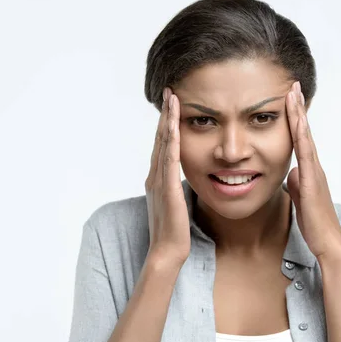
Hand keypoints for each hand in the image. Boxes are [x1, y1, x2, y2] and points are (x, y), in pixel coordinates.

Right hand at [144, 88, 190, 265]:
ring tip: (173, 99)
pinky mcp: (167, 188)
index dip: (167, 123)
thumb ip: (177, 187)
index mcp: (158, 178)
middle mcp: (156, 175)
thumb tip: (184, 177)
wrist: (166, 251)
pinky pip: (169, 160)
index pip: (163, 144)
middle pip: (161, 138)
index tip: (172, 104)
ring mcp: (159, 181)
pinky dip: (171, 140)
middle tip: (170, 91)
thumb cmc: (174, 230)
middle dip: (166, 114)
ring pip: (164, 144)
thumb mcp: (176, 203)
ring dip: (168, 120)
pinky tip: (175, 126)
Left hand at [285, 81, 340, 260]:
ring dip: (299, 115)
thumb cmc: (315, 223)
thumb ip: (296, 184)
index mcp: (309, 171)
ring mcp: (315, 172)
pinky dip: (302, 136)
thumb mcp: (300, 199)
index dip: (295, 118)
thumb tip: (291, 173)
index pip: (300, 139)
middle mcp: (314, 167)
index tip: (288, 99)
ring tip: (293, 93)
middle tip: (292, 85)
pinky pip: (306, 154)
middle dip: (298, 108)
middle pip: (304, 131)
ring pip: (306, 137)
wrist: (328, 241)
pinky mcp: (312, 181)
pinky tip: (298, 121)